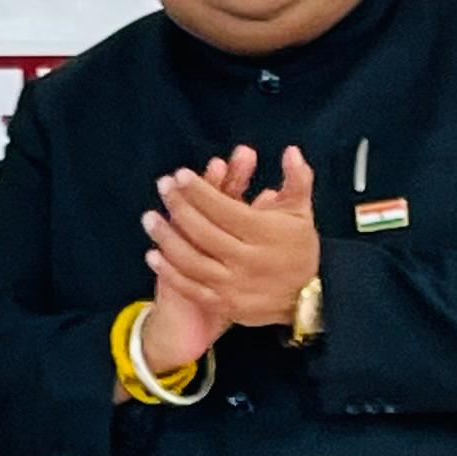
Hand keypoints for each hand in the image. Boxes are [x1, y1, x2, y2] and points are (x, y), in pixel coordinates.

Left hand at [142, 144, 320, 332]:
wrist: (307, 298)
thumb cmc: (299, 248)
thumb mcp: (302, 212)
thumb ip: (297, 180)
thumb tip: (291, 151)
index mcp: (265, 234)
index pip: (224, 209)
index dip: (200, 191)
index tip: (180, 175)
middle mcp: (248, 260)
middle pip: (204, 231)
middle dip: (180, 207)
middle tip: (162, 186)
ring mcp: (234, 285)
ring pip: (192, 260)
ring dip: (167, 238)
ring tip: (149, 218)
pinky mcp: (225, 304)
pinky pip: (192, 287)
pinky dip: (170, 272)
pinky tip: (153, 255)